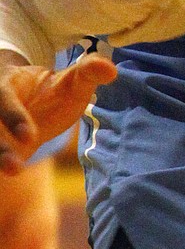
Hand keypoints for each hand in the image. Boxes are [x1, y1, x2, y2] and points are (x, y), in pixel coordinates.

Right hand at [0, 51, 117, 173]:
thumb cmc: (52, 91)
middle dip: (0, 148)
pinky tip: (9, 178)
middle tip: (13, 168)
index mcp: (5, 87)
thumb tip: (110, 69)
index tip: (30, 137)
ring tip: (13, 174)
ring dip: (0, 159)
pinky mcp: (1, 151)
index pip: (4, 100)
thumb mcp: (71, 82)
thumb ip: (88, 73)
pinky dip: (1, 170)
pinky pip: (0, 159)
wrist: (30, 100)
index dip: (15, 117)